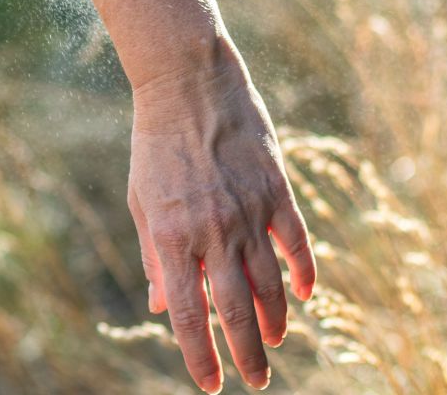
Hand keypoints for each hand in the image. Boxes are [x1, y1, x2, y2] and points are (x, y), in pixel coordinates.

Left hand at [127, 38, 316, 392]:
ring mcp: (249, 210)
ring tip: (273, 342)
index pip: (189, 313)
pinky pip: (297, 242)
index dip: (200, 354)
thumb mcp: (142, 201)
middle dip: (247, 354)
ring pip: (271, 283)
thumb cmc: (155, 143)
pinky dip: (304, 273)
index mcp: (172, 235)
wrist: (186, 82)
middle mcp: (213, 230)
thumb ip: (154, 256)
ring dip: (275, 319)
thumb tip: (161, 306)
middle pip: (237, 310)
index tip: (210, 385)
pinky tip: (305, 295)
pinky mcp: (276, 189)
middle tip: (257, 382)